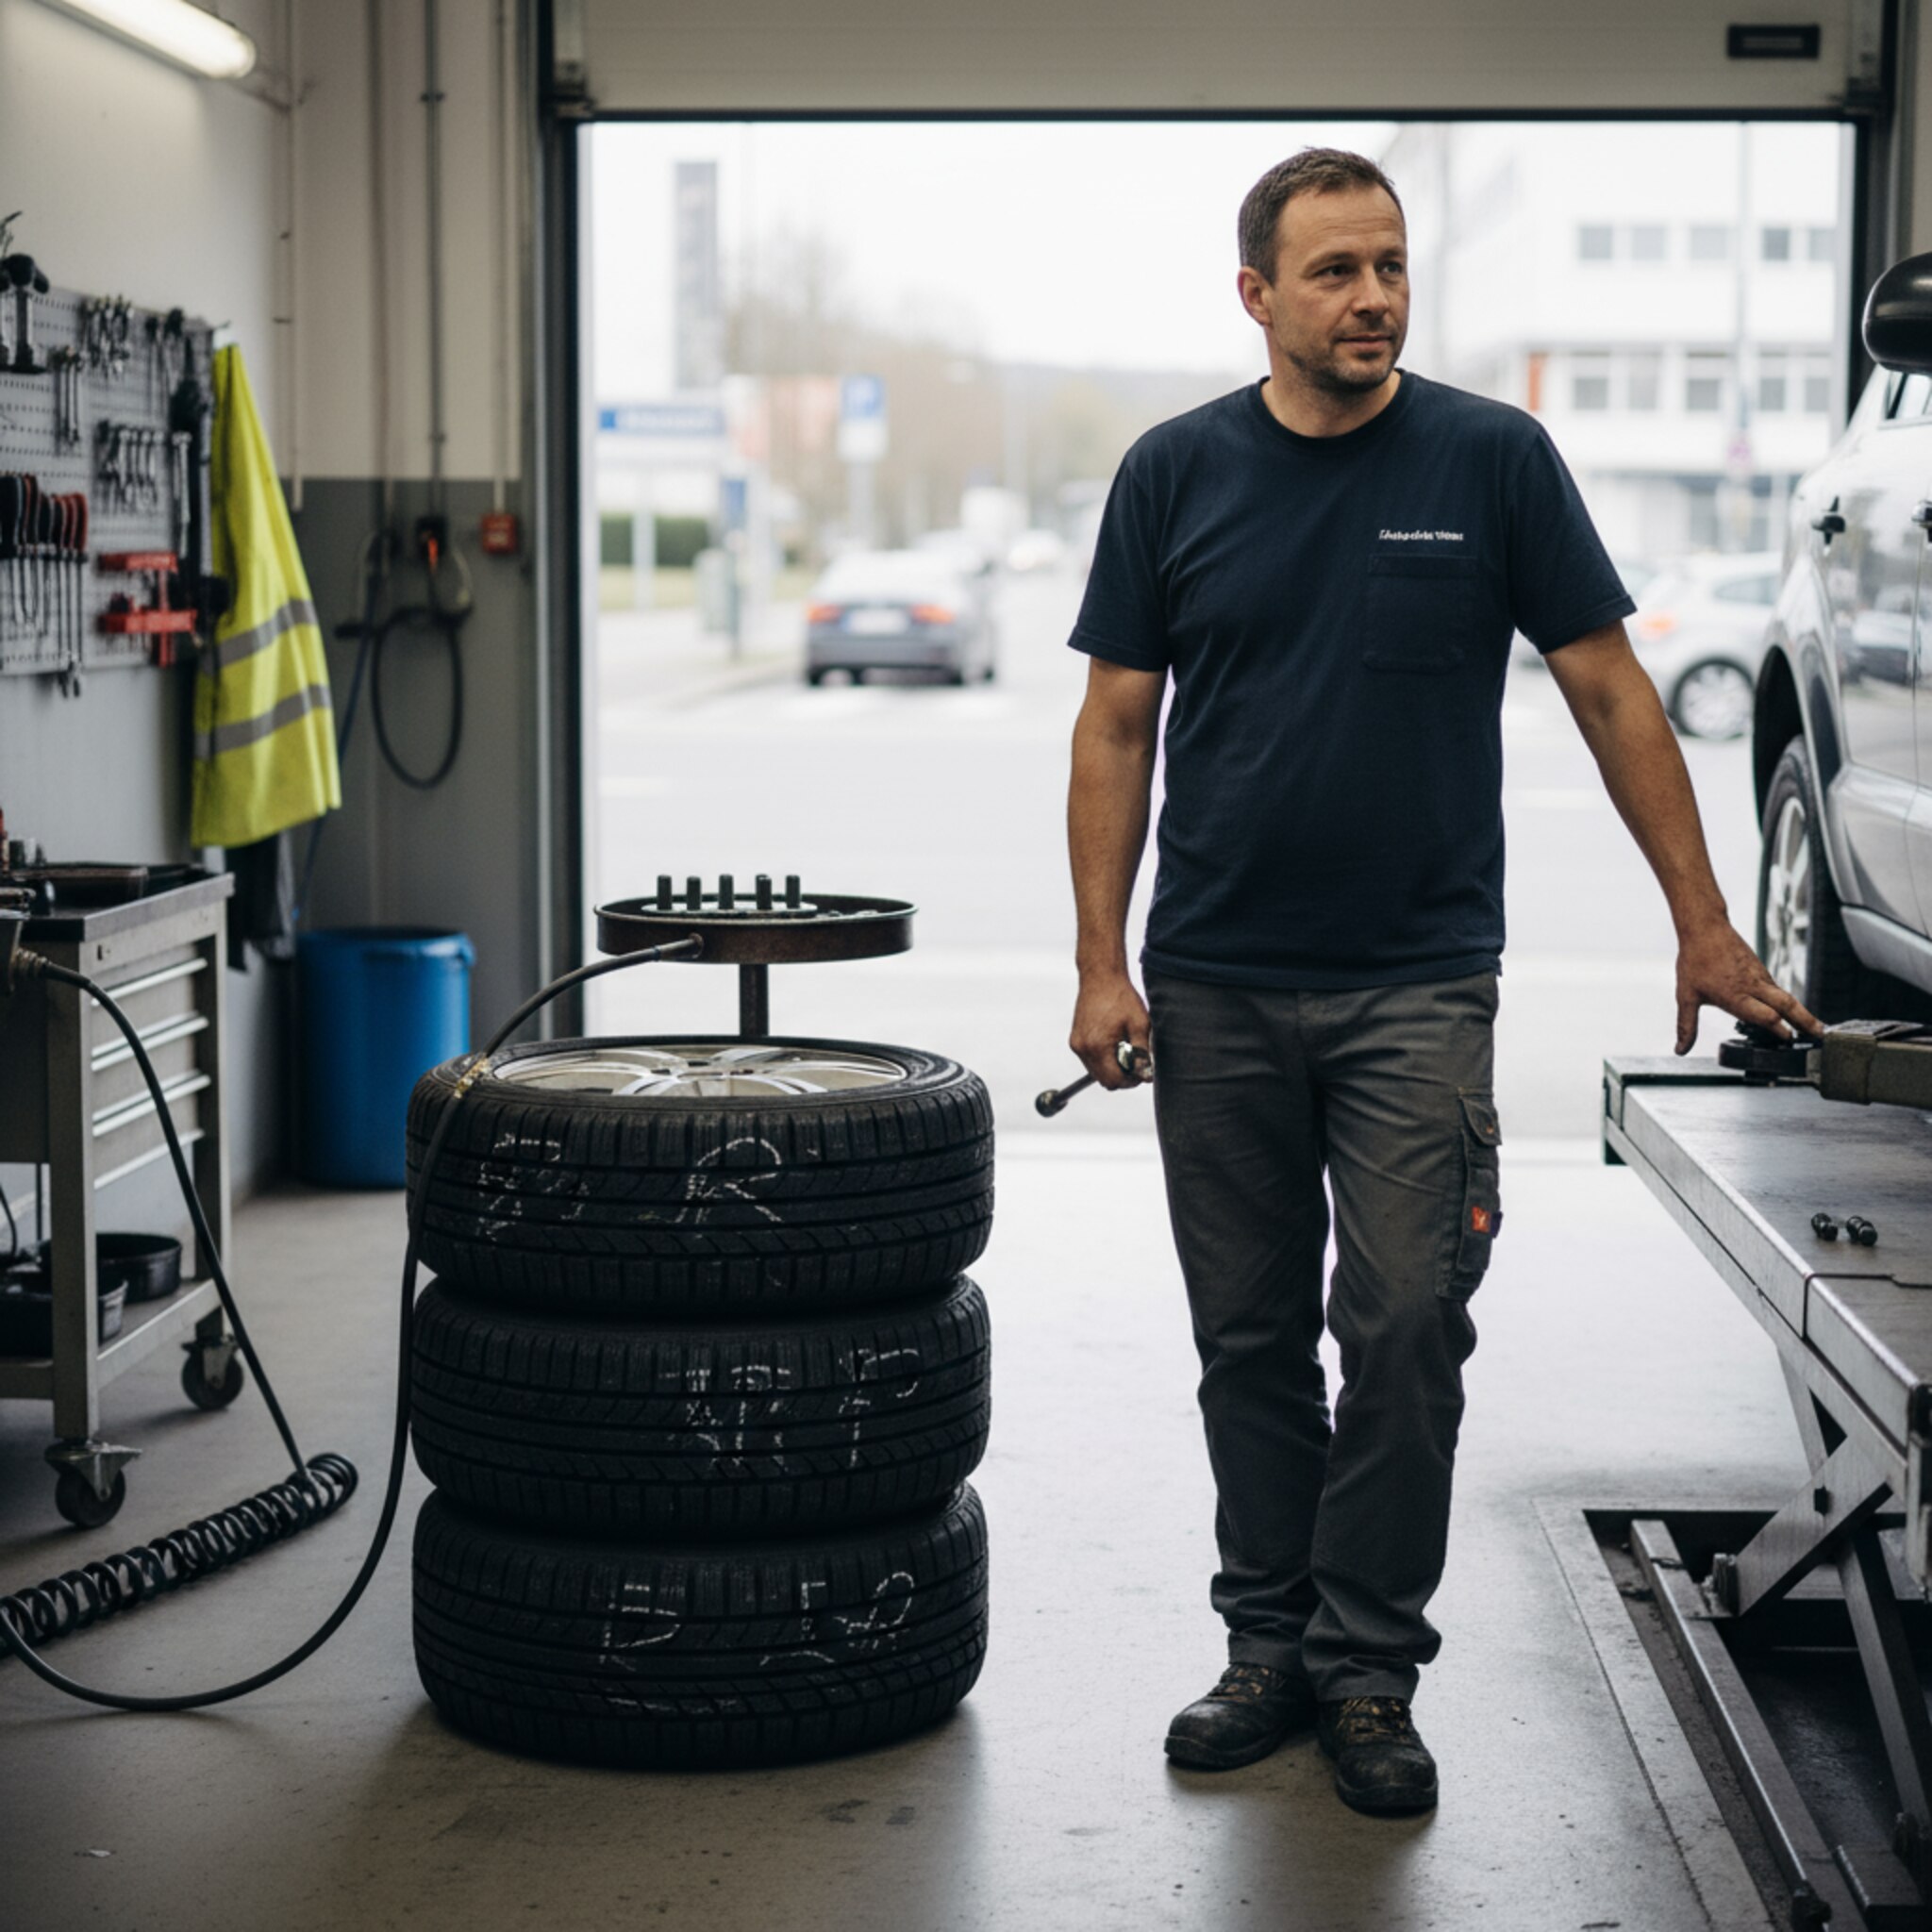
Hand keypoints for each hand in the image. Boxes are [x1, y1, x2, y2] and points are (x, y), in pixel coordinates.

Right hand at [1070, 971, 1151, 1087]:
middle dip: (1122, 1076)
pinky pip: (1090, 1060)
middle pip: (1104, 1080)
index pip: (1114, 1081)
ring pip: (1096, 1072)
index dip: (1130, 1081)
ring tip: (1125, 1050)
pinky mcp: (1075, 1039)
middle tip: (1135, 1063)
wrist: (1100, 977)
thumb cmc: (1121, 997)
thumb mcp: (1140, 1025)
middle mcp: (1083, 1048)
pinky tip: (1114, 1043)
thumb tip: (1145, 1076)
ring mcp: (1077, 1044)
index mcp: (1098, 1046)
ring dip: (1111, 1068)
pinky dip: (1102, 1059)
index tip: (1141, 1071)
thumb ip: (1142, 1054)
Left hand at [1674, 920, 1822, 1053]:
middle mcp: (1753, 986)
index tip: (1791, 1042)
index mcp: (1736, 996)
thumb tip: (1681, 1050)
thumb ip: (1686, 1026)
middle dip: (1806, 1021)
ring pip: (1786, 997)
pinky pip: (1777, 989)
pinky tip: (1790, 1013)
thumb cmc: (1694, 961)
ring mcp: (1760, 977)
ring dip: (1801, 1013)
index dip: (1780, 1030)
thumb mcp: (1686, 996)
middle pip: (1787, 1005)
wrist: (1705, 928)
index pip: (1765, 1016)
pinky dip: (1787, 1002)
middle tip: (1821, 1036)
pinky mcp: (1761, 970)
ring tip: (1815, 1028)